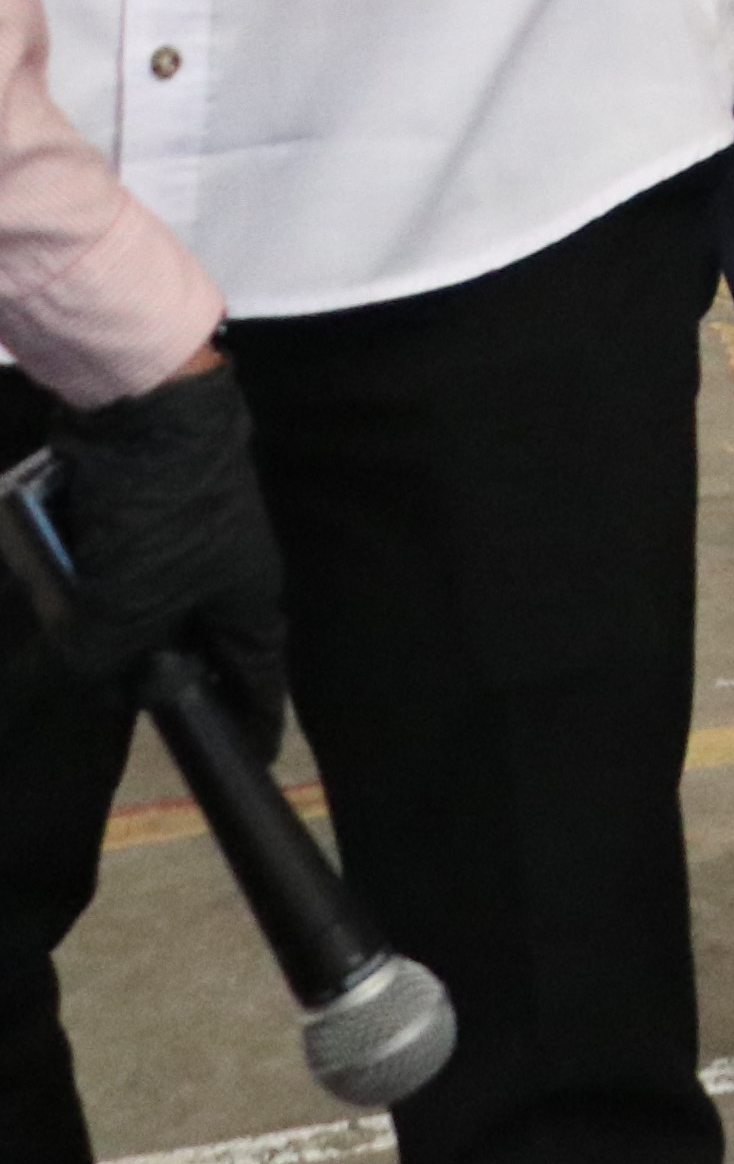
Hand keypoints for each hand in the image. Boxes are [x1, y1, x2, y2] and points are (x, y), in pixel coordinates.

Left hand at [31, 354, 287, 751]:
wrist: (147, 409)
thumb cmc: (162, 512)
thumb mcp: (128, 602)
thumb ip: (104, 655)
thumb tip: (85, 667)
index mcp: (244, 596)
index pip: (255, 673)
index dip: (251, 717)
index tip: (251, 754)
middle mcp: (221, 570)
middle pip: (187, 640)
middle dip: (145, 662)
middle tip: (108, 685)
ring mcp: (181, 536)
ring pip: (139, 598)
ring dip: (100, 608)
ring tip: (62, 612)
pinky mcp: (141, 509)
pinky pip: (111, 558)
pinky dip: (81, 569)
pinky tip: (50, 567)